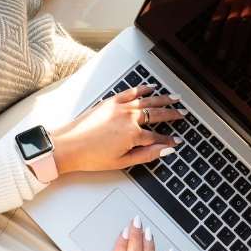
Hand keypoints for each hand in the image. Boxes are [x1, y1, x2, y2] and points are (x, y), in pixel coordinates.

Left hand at [50, 85, 183, 173]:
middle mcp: (129, 117)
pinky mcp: (110, 101)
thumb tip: (165, 151)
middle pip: (157, 115)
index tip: (176, 140)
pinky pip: (131, 92)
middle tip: (183, 114)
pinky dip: (142, 89)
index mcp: (133, 134)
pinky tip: (150, 88)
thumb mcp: (122, 162)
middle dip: (172, 115)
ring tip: (174, 98)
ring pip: (147, 100)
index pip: (157, 137)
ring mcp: (119, 107)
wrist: (68, 146)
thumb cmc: (91, 156)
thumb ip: (146, 155)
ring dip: (163, 99)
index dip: (169, 140)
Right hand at [204, 0, 250, 66]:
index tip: (250, 70)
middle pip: (243, 34)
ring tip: (220, 57)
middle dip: (237, 53)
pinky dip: (212, 26)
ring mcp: (237, 3)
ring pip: (229, 26)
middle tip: (232, 68)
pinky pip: (217, 14)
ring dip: (224, 42)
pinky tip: (207, 38)